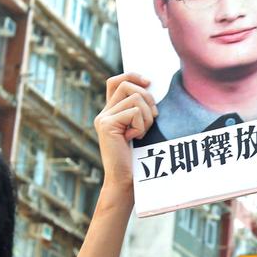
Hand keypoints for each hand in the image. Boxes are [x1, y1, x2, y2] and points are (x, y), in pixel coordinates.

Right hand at [94, 73, 157, 191]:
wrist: (126, 181)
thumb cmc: (138, 158)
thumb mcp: (140, 128)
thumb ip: (140, 110)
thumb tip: (151, 88)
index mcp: (110, 112)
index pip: (116, 81)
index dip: (132, 76)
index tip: (148, 82)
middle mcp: (104, 113)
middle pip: (127, 86)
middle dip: (147, 98)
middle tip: (153, 117)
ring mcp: (103, 118)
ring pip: (135, 98)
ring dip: (146, 116)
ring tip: (142, 133)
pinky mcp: (107, 125)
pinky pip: (134, 112)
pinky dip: (141, 126)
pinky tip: (135, 138)